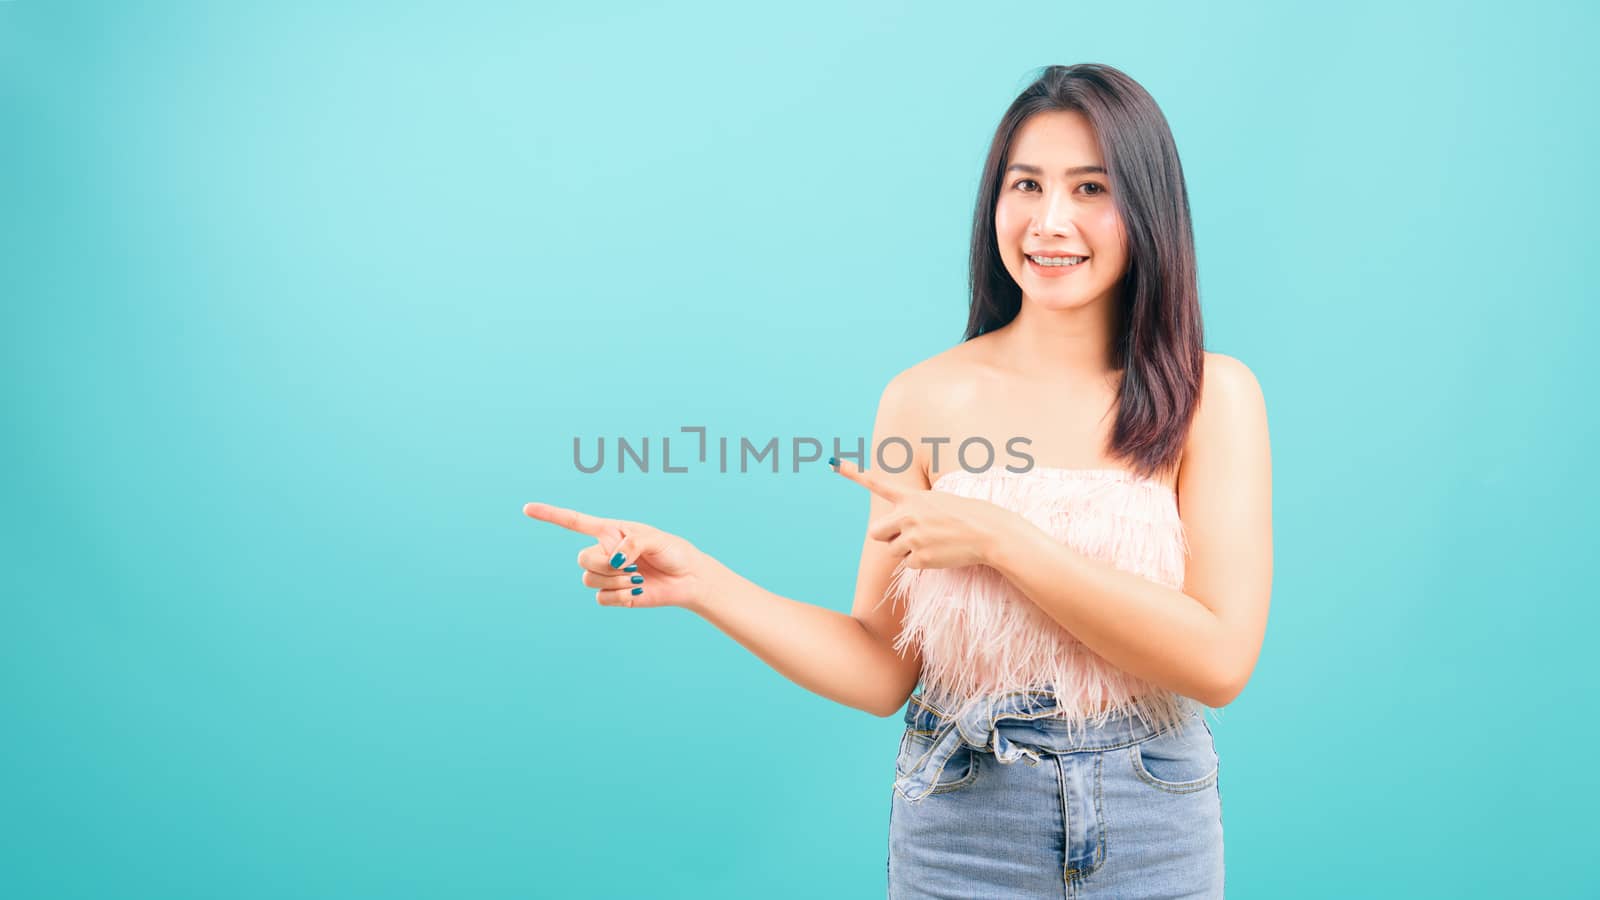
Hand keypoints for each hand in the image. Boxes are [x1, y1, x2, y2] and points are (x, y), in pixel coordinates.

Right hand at [523, 502, 707, 609]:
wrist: (687, 578)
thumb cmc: (673, 551)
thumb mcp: (654, 539)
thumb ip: (632, 543)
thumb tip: (614, 559)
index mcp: (610, 531)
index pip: (574, 522)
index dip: (550, 515)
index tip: (527, 509)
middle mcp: (604, 551)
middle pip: (582, 558)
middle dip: (605, 563)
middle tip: (631, 565)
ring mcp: (608, 574)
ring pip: (589, 579)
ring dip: (614, 580)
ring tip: (638, 577)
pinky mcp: (614, 595)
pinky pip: (601, 598)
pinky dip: (620, 595)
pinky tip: (637, 590)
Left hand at [829, 459, 1026, 570]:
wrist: (987, 532)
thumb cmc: (966, 515)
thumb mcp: (937, 502)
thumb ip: (913, 510)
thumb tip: (896, 532)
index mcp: (912, 497)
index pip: (877, 484)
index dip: (853, 474)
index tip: (833, 463)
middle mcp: (907, 515)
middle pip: (875, 532)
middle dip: (885, 536)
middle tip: (906, 536)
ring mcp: (912, 537)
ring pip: (892, 550)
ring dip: (906, 550)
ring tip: (932, 542)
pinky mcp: (919, 557)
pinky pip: (908, 564)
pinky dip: (920, 562)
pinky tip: (938, 553)